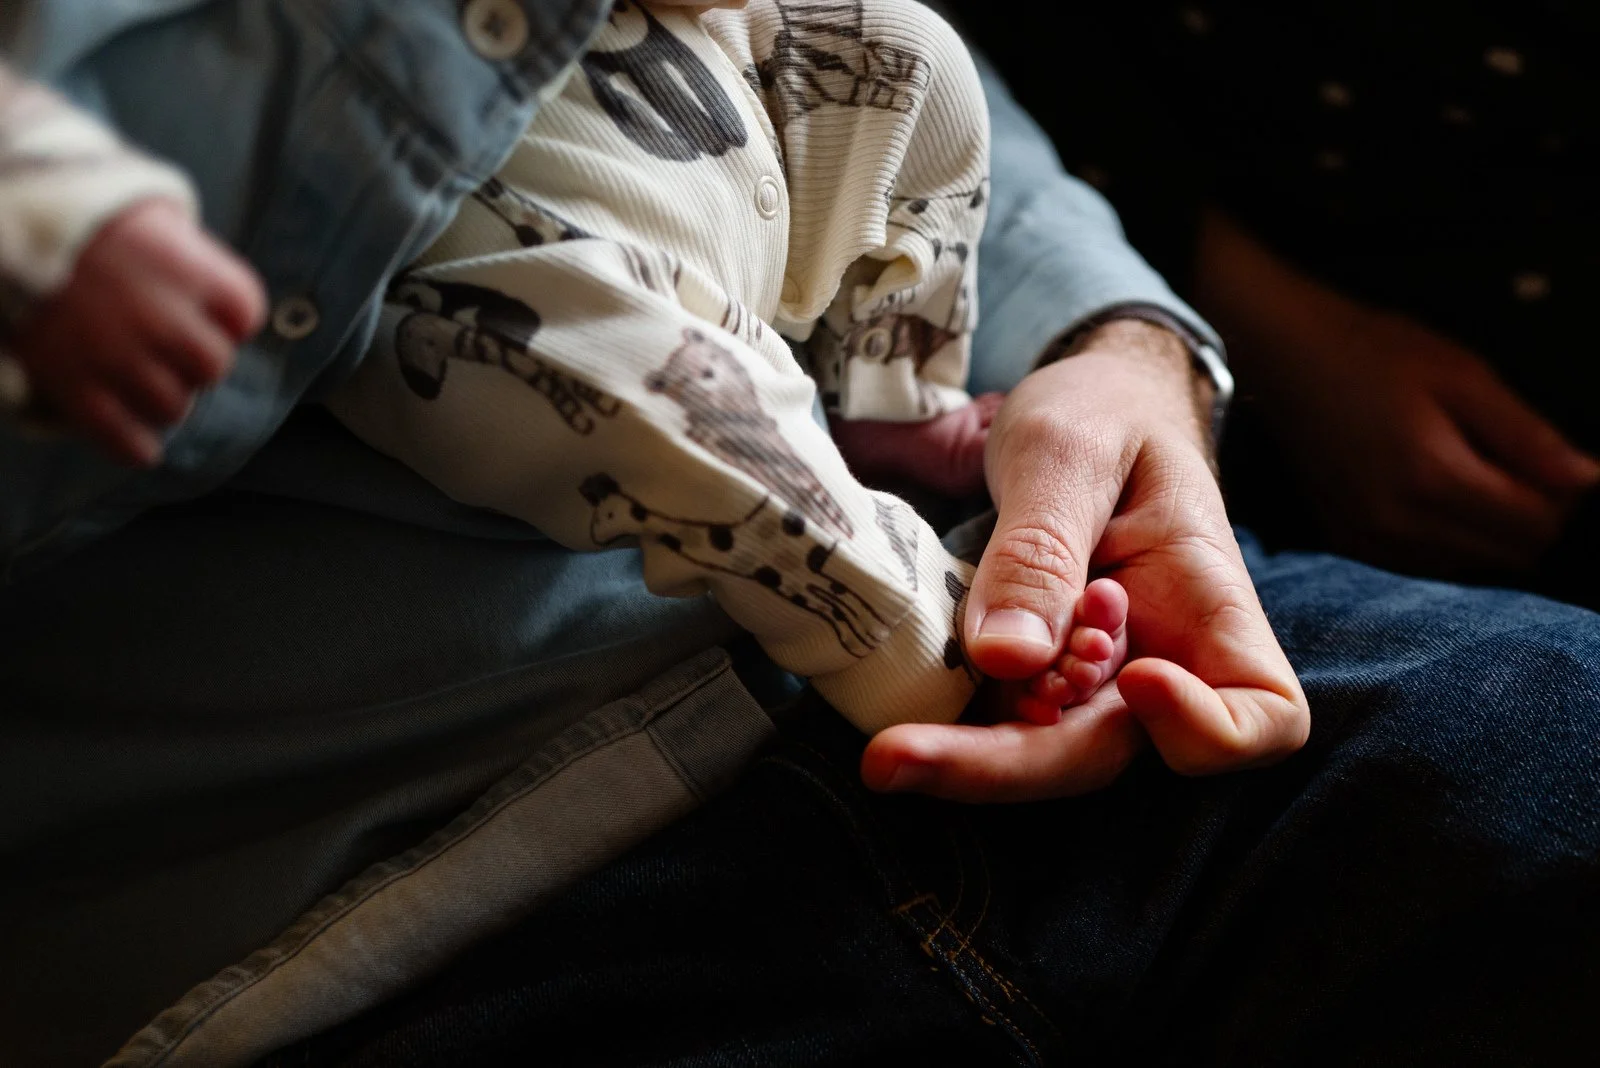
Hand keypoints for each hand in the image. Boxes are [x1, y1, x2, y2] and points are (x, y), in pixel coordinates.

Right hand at [8, 197, 265, 465]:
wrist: (4, 223)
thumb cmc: (83, 218)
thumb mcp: (149, 214)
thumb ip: (190, 253)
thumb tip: (211, 291)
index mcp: (187, 270)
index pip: (246, 312)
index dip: (231, 319)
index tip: (215, 318)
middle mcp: (161, 316)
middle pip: (213, 365)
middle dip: (198, 363)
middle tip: (176, 354)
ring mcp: (118, 354)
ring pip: (173, 407)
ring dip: (165, 401)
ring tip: (147, 386)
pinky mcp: (73, 384)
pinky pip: (123, 438)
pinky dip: (136, 446)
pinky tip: (140, 442)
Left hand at [861, 321, 1308, 800]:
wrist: (1071, 405)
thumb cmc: (1099, 412)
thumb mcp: (1064, 454)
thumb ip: (1040, 549)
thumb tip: (1008, 660)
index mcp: (1206, 603)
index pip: (1263, 714)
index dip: (1206, 727)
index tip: (1132, 675)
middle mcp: (1157, 660)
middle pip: (1108, 754)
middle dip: (1007, 766)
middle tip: (894, 759)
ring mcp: (1089, 679)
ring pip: (1038, 752)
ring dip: (962, 758)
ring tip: (888, 750)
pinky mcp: (1029, 676)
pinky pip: (994, 723)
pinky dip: (947, 727)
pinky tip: (893, 719)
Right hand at [1258, 307, 1594, 575]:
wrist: (1286, 356)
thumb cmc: (1373, 352)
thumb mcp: (1463, 377)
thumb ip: (1527, 436)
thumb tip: (1586, 481)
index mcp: (1431, 477)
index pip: (1534, 525)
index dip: (1567, 501)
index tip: (1564, 467)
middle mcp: (1395, 522)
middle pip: (1506, 554)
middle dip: (1533, 518)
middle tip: (1520, 465)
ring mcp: (1366, 537)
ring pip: (1468, 565)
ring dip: (1491, 532)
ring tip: (1476, 474)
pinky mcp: (1347, 539)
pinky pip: (1423, 563)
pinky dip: (1449, 541)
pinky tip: (1442, 498)